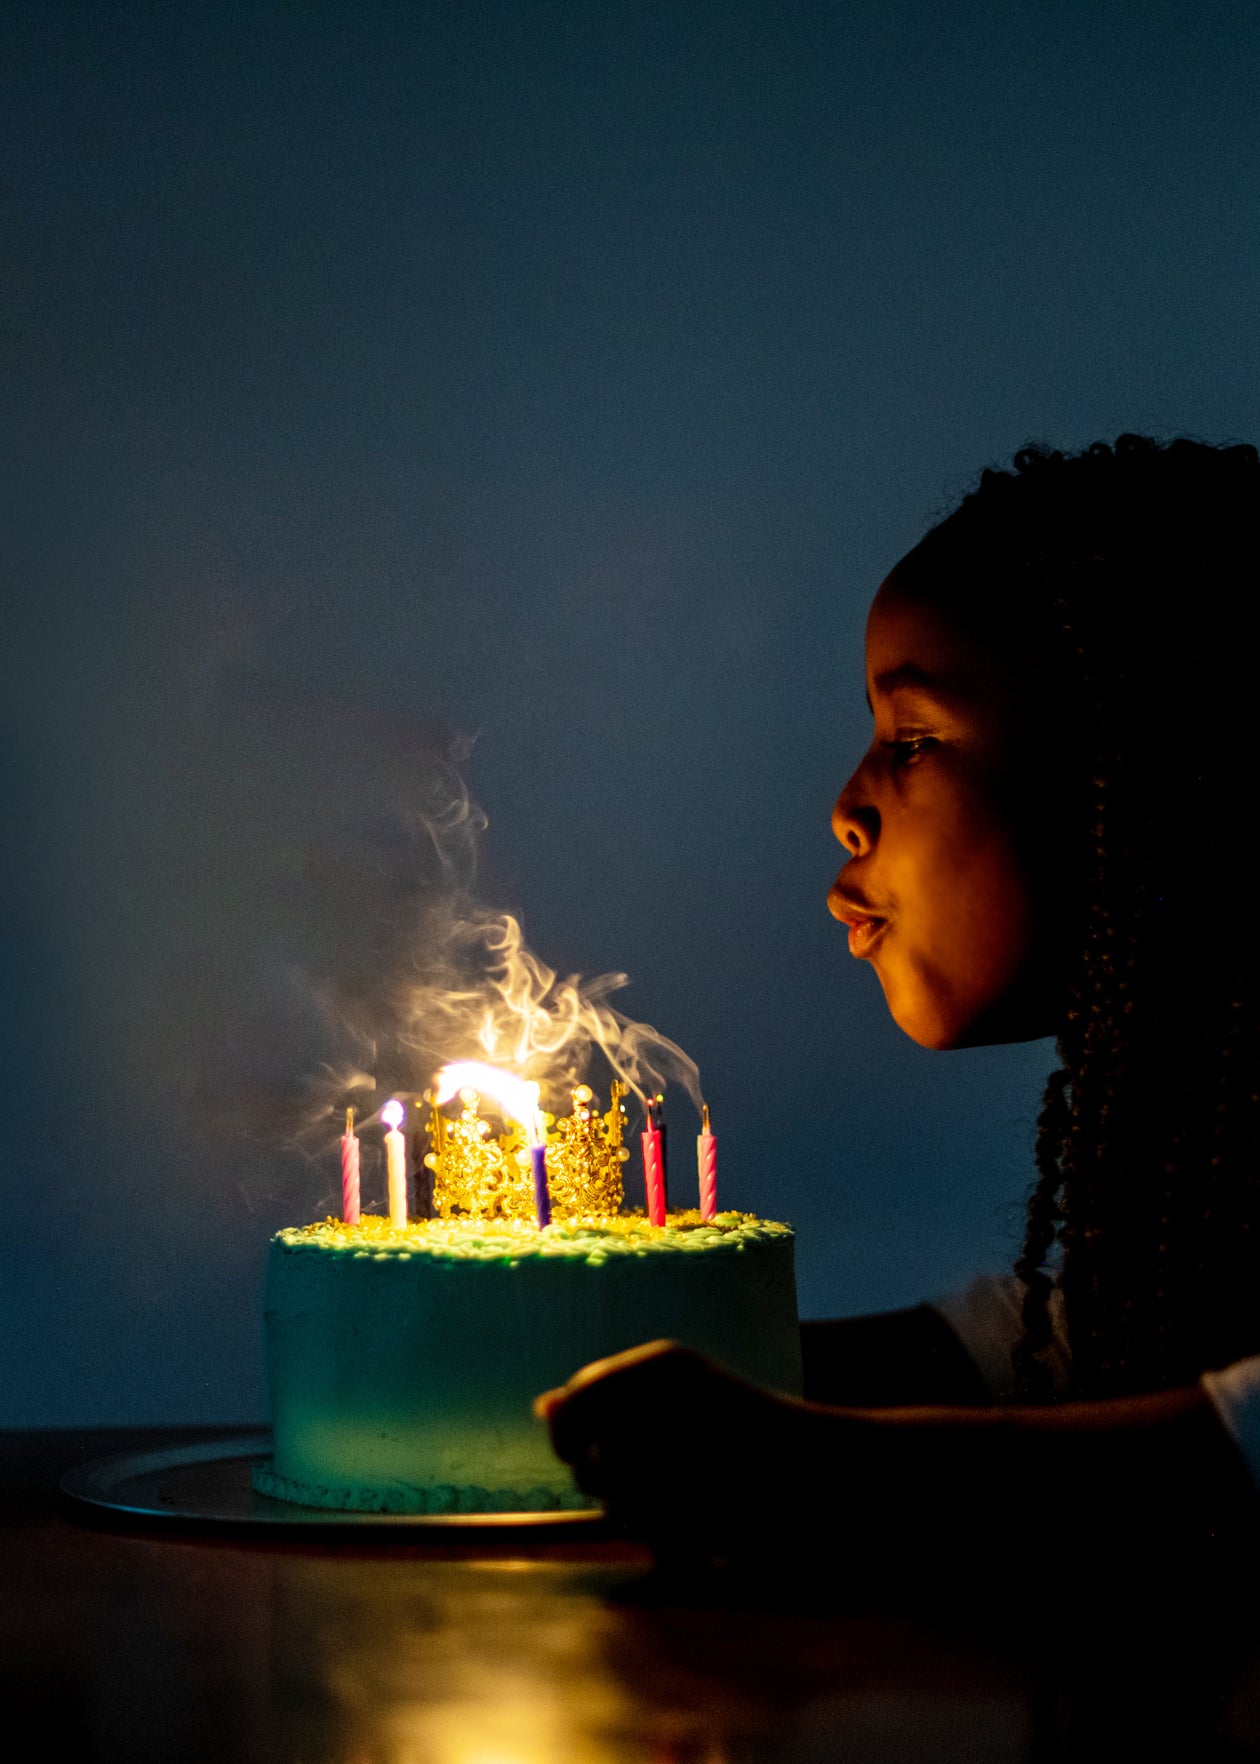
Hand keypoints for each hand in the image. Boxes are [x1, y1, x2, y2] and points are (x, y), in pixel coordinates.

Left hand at [536, 1340, 826, 1555]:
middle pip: (588, 1458)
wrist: (831, 1471)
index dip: (572, 1437)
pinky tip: (699, 1524)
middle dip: (605, 1483)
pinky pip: (650, 1533)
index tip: (593, 1452)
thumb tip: (542, 1406)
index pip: (576, 1402)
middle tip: (663, 1479)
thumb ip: (612, 1396)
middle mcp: (669, 1394)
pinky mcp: (698, 1497)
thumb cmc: (750, 1430)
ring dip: (640, 1514)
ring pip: (614, 1502)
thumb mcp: (683, 1392)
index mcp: (665, 1361)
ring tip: (690, 1498)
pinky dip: (665, 1538)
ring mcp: (686, 1447)